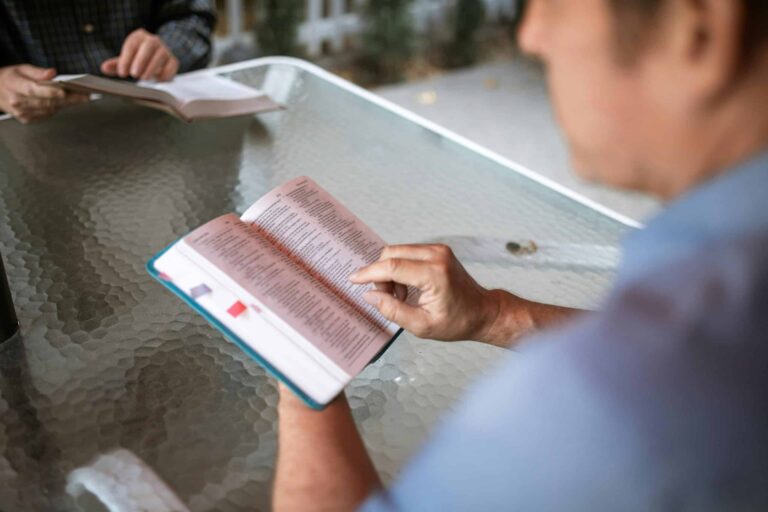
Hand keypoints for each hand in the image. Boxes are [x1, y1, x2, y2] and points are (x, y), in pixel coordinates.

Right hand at [0, 65, 88, 122]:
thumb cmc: (10, 78)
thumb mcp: (21, 69)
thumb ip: (37, 72)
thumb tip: (52, 73)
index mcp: (15, 85)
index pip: (34, 90)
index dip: (50, 91)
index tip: (65, 91)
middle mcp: (18, 101)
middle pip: (46, 102)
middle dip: (68, 99)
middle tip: (84, 96)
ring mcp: (22, 113)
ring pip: (49, 110)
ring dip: (65, 104)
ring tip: (80, 98)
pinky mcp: (27, 119)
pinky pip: (46, 115)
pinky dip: (56, 108)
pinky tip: (63, 102)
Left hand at [101, 28, 178, 80]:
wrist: (157, 60)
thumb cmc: (138, 60)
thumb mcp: (126, 61)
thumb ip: (116, 65)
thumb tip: (104, 68)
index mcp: (138, 37)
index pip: (131, 45)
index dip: (126, 59)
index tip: (122, 73)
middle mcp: (153, 40)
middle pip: (148, 46)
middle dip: (140, 60)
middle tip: (134, 74)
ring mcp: (165, 50)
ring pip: (161, 55)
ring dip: (152, 68)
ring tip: (143, 78)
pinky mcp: (173, 61)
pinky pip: (171, 66)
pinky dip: (165, 74)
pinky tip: (157, 80)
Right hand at [349, 244, 502, 341]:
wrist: (482, 311)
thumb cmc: (457, 322)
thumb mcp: (421, 326)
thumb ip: (392, 310)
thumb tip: (369, 295)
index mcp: (434, 274)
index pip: (392, 267)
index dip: (369, 273)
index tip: (353, 279)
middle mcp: (437, 255)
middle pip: (391, 255)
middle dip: (381, 275)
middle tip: (389, 298)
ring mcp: (438, 250)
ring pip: (397, 252)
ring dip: (391, 272)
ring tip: (402, 296)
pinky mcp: (437, 249)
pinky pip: (407, 253)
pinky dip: (400, 268)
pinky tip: (409, 287)